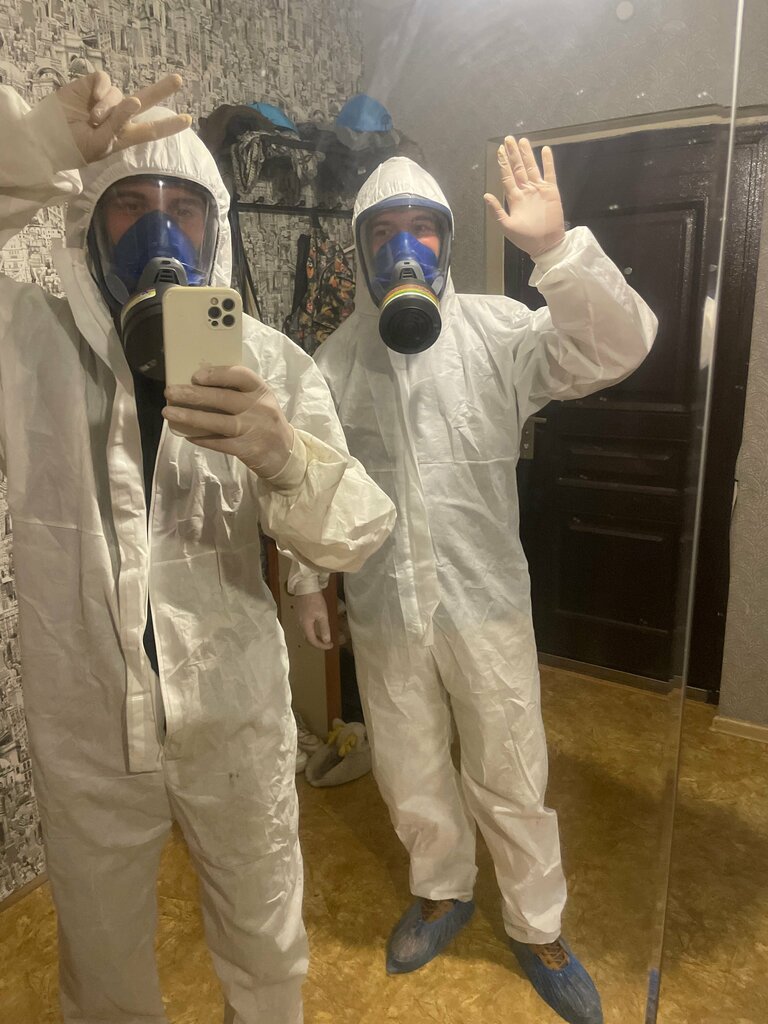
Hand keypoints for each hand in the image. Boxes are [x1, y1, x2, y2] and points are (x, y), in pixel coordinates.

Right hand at [56, 72, 190, 164]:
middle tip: (178, 80)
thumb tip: (135, 100)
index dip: (169, 125)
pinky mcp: (92, 86)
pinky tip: (91, 100)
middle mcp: (120, 115)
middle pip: (146, 99)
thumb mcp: (102, 143)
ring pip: (119, 94)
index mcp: (126, 134)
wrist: (50, 136)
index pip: (152, 129)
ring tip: (94, 119)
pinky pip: (105, 81)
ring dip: (109, 107)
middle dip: (161, 89)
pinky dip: (101, 89)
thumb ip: (119, 123)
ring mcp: (107, 100)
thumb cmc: (77, 147)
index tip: (187, 120)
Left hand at [163, 365, 294, 477]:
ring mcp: (253, 429)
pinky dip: (202, 439)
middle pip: (223, 398)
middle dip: (193, 394)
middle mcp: (259, 408)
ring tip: (169, 413)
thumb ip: (237, 393)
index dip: (217, 374)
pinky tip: (187, 435)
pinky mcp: (248, 449)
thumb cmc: (265, 422)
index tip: (195, 376)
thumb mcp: (259, 402)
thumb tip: (198, 386)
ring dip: (190, 417)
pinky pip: (220, 443)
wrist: (286, 454)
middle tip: (170, 392)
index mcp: (261, 391)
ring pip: (218, 422)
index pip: (241, 375)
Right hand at [294, 592, 333, 650]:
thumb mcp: (322, 615)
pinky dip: (311, 631)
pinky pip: (304, 627)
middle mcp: (300, 625)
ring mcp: (298, 619)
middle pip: (307, 639)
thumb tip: (326, 640)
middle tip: (327, 643)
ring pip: (305, 633)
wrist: (305, 587)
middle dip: (318, 643)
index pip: (312, 641)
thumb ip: (324, 629)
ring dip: (314, 637)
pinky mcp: (298, 614)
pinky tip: (316, 628)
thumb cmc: (315, 600)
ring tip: (323, 637)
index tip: (330, 645)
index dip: (322, 646)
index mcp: (305, 626)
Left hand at [484, 136, 565, 257]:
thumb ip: (496, 210)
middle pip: (518, 168)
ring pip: (532, 167)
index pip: (507, 176)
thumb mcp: (507, 226)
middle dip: (513, 154)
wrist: (546, 244)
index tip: (499, 150)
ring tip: (522, 141)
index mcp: (514, 198)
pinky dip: (548, 162)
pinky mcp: (551, 191)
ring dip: (527, 154)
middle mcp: (526, 191)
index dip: (503, 163)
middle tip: (508, 139)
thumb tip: (485, 195)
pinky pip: (549, 173)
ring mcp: (538, 189)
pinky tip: (545, 150)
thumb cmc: (525, 238)